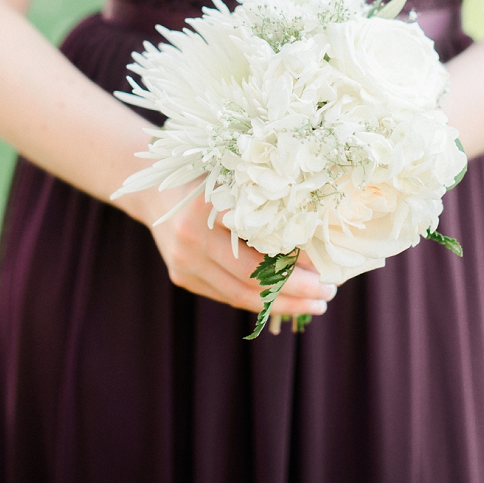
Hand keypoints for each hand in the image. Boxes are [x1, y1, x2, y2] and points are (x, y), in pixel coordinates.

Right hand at [119, 179, 336, 316]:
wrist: (155, 189)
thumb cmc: (208, 178)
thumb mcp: (235, 179)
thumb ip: (265, 203)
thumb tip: (316, 234)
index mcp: (208, 207)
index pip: (259, 246)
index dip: (294, 265)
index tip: (326, 269)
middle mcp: (191, 238)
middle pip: (251, 280)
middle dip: (295, 293)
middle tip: (327, 295)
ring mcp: (183, 262)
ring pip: (239, 296)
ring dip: (281, 304)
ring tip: (314, 304)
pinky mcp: (181, 277)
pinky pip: (226, 294)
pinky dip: (258, 299)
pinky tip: (284, 299)